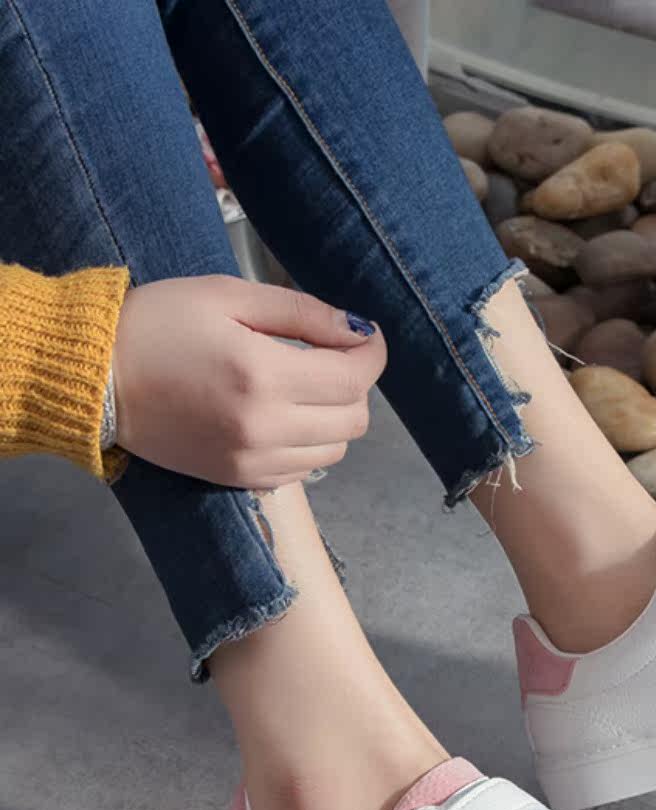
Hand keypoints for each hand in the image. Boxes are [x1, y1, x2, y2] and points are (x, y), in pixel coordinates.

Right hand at [111, 274, 386, 488]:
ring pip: (335, 448)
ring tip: (301, 387)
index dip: (372, 354)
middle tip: (328, 357)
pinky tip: (281, 416)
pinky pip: (304, 469)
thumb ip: (302, 313)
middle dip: (353, 384)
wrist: (95, 378)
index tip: (366, 337)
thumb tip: (358, 329)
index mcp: (262, 375)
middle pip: (354, 418)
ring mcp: (252, 460)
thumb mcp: (228, 297)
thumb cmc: (157, 324)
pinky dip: (308, 443)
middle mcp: (264, 427)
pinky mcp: (240, 478)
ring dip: (333, 416)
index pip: (355, 378)